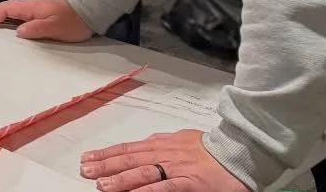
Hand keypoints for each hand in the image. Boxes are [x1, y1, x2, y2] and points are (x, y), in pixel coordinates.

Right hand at [0, 0, 93, 41]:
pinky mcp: (40, 12)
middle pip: (6, 7)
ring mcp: (35, 8)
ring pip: (11, 9)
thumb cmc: (72, 22)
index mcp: (31, 8)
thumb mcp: (55, 27)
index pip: (7, 10)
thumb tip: (18, 31)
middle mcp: (31, 6)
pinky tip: (5, 18)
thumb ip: (36, 29)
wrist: (89, 13)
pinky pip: (17, 12)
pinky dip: (6, 14)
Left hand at [80, 129, 249, 191]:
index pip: (128, 148)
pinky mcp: (189, 183)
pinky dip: (145, 191)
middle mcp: (165, 154)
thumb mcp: (181, 139)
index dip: (107, 154)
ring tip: (100, 184)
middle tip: (85, 170)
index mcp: (162, 143)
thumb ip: (161, 144)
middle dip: (105, 165)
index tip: (88, 157)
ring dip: (119, 179)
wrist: (240, 152)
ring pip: (142, 173)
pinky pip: (164, 188)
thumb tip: (143, 144)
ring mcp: (176, 169)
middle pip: (129, 159)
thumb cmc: (211, 149)